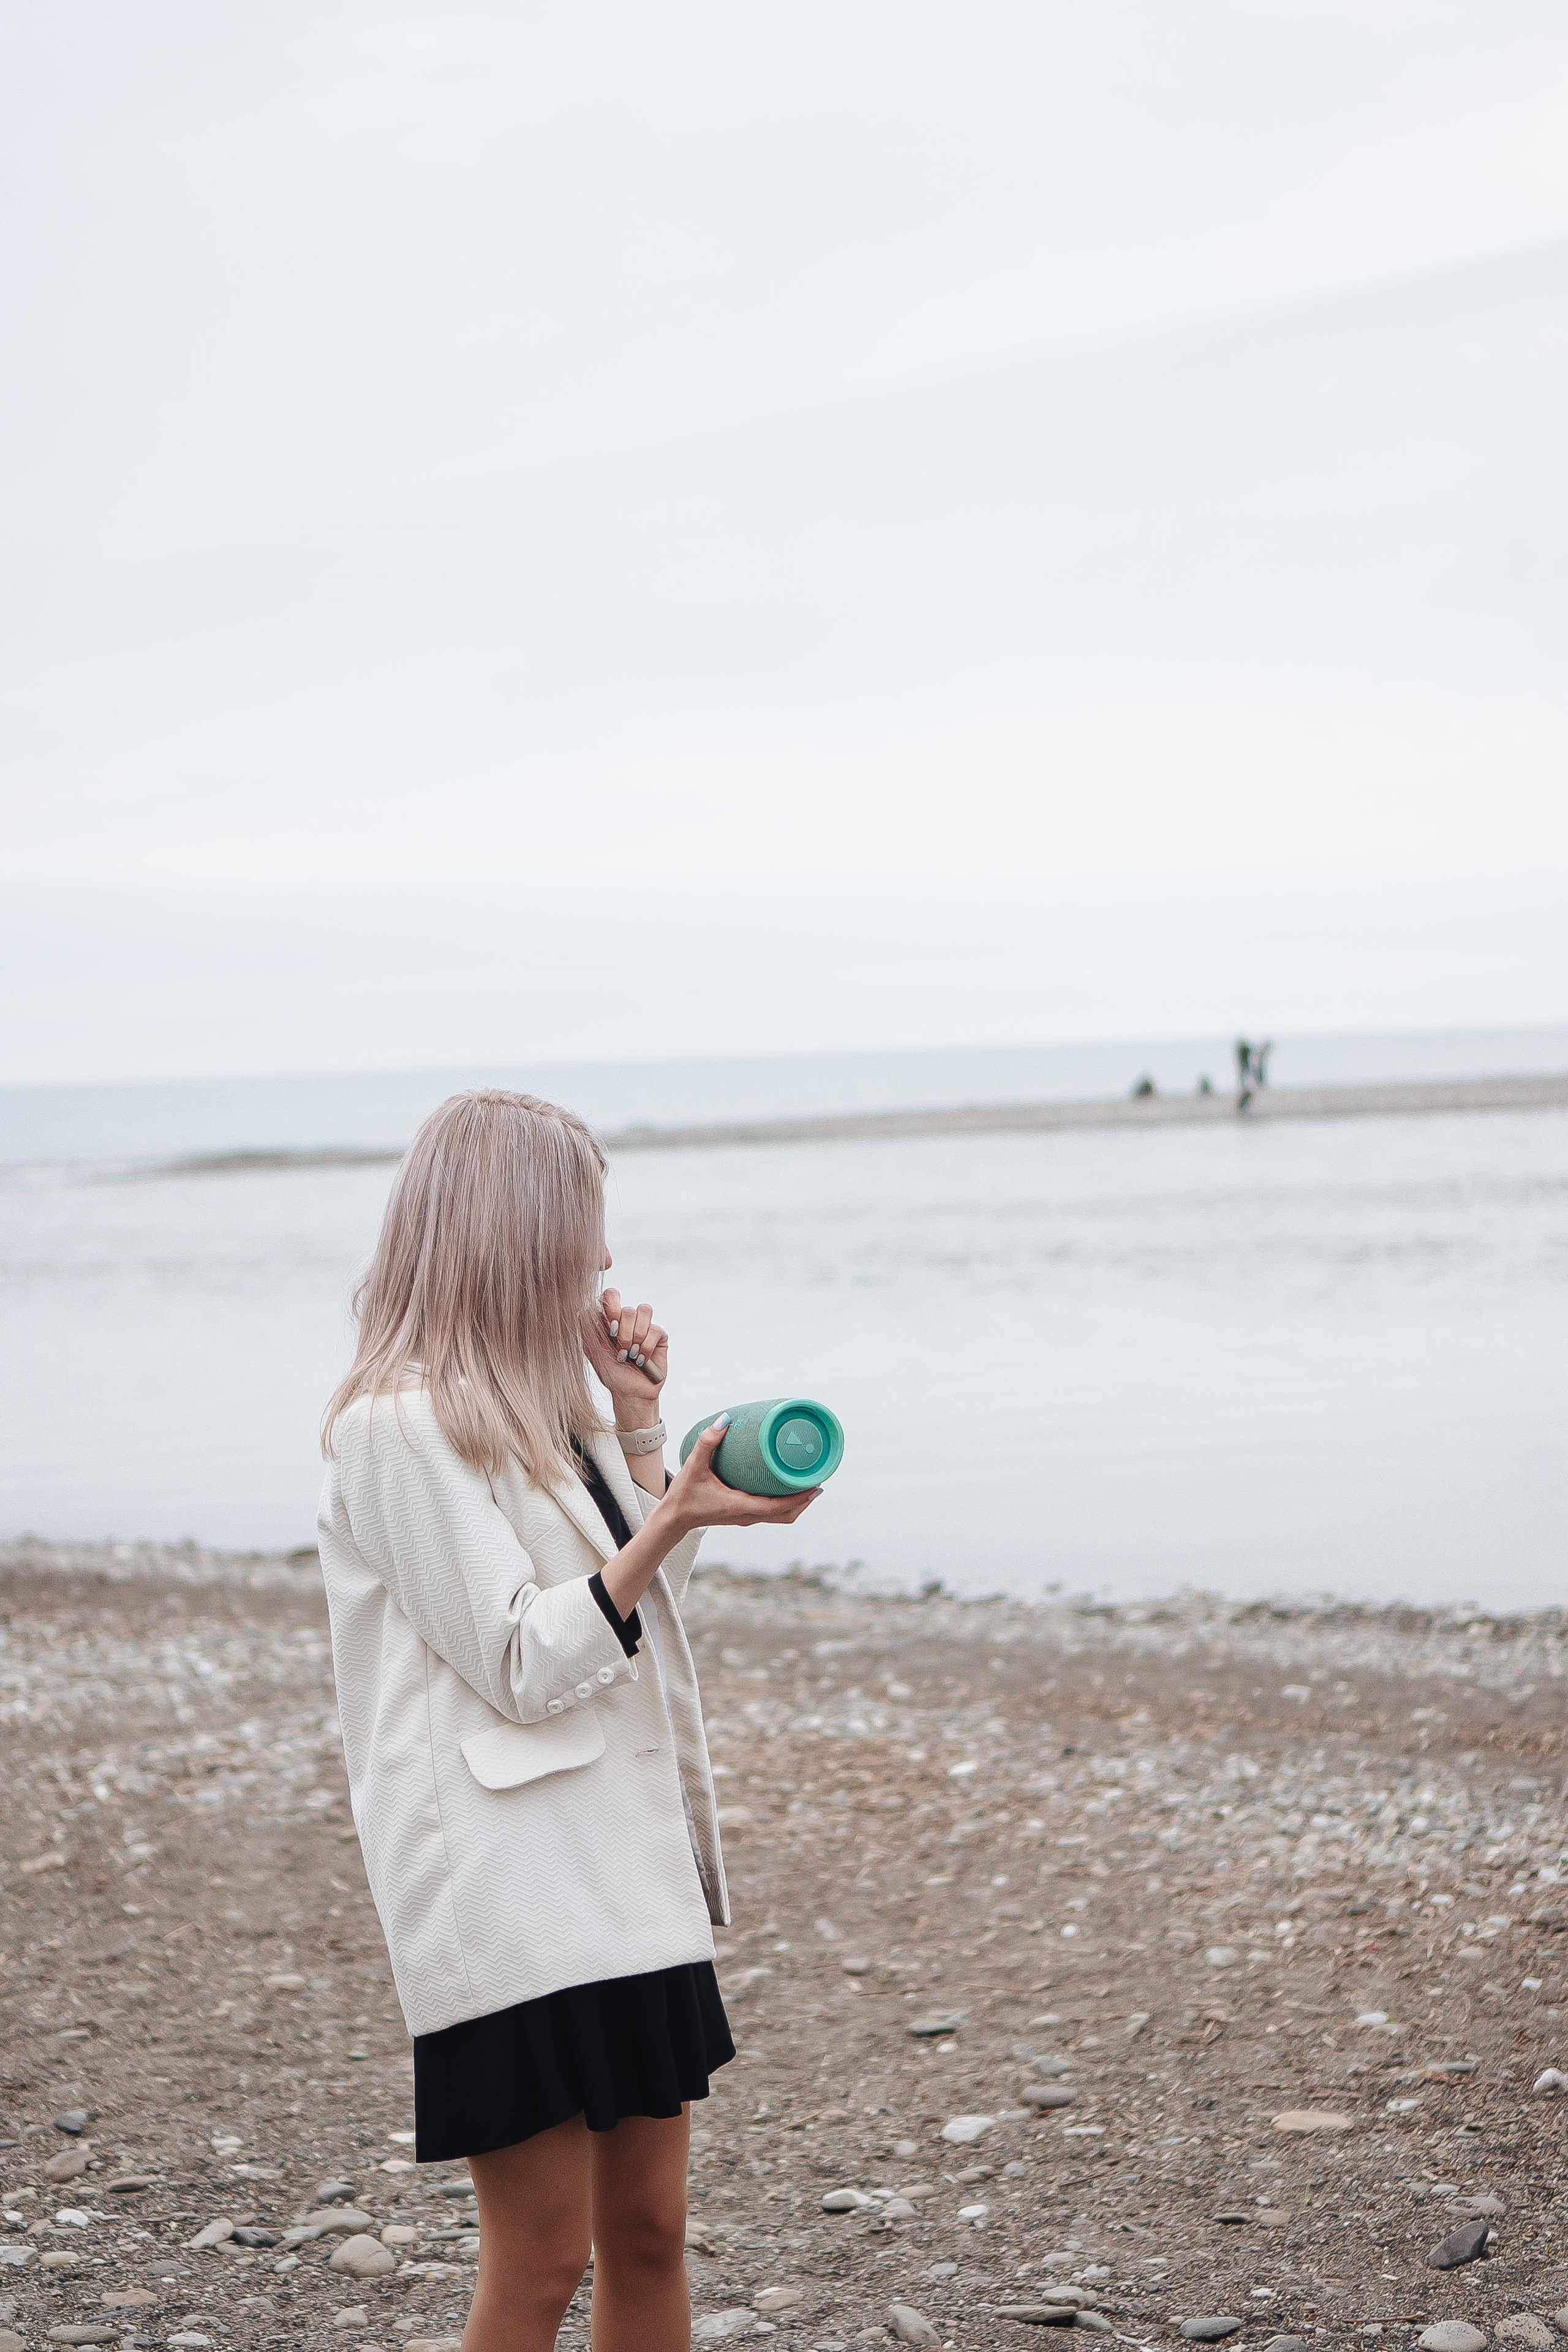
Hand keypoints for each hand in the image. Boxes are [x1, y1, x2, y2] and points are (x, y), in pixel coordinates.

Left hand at [581, 1287, 666, 1424]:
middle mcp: (627, 1319)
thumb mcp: (593, 1352)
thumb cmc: (610, 1372)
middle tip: (621, 1352)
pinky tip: (641, 1359)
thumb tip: (585, 1309)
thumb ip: (587, 1329)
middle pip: (627, 1309)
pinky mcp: (659, 1335)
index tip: (610, 1329)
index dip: (612, 1307)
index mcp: (610, 1319)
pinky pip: (655, 1329)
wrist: (630, 1392)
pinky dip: (647, 1347)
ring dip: (636, 1338)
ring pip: (644, 1311)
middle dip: (623, 1334)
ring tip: (631, 1355)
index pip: (611, 1295)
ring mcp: (644, 1326)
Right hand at [659, 1415, 821, 1533]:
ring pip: (781, 1516)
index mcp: (740, 1506)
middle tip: (819, 1479)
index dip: (800, 1497)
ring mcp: (746, 1518)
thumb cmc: (683, 1496)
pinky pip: (772, 1513)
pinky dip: (785, 1504)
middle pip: (787, 1515)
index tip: (816, 1483)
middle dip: (805, 1499)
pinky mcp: (742, 1515)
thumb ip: (707, 1443)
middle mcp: (747, 1516)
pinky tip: (787, 1487)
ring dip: (797, 1503)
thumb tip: (724, 1419)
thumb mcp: (693, 1467)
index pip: (779, 1506)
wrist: (672, 1519)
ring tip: (809, 1482)